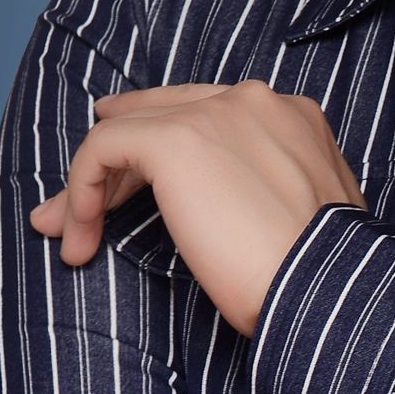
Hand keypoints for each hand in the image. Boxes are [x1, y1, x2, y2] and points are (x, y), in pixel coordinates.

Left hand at [28, 83, 364, 335]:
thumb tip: (223, 220)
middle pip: (165, 115)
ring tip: (69, 235)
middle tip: (81, 209)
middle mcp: (256, 102)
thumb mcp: (308, 222)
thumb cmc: (325, 280)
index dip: (163, 146)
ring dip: (91, 186)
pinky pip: (103, 149)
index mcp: (295, 119)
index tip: (131, 180)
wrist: (325, 291)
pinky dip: (82, 190)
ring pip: (127, 131)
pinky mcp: (175, 140)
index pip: (212, 116)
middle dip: (118, 164)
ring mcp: (215, 114)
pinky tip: (80, 236)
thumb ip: (273, 196)